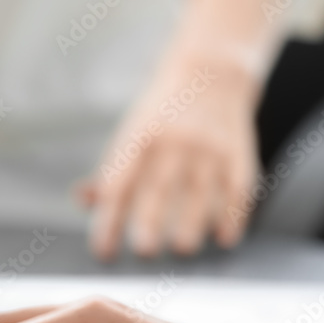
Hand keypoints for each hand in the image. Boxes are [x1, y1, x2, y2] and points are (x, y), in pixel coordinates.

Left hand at [84, 52, 261, 259]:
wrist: (210, 71)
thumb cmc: (161, 115)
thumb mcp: (131, 133)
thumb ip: (111, 171)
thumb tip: (84, 200)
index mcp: (139, 137)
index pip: (119, 182)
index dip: (109, 219)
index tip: (103, 250)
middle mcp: (173, 140)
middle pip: (160, 185)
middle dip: (151, 220)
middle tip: (144, 251)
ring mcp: (208, 144)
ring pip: (200, 189)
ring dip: (192, 223)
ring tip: (181, 248)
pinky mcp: (238, 149)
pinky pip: (238, 186)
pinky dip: (234, 214)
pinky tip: (226, 238)